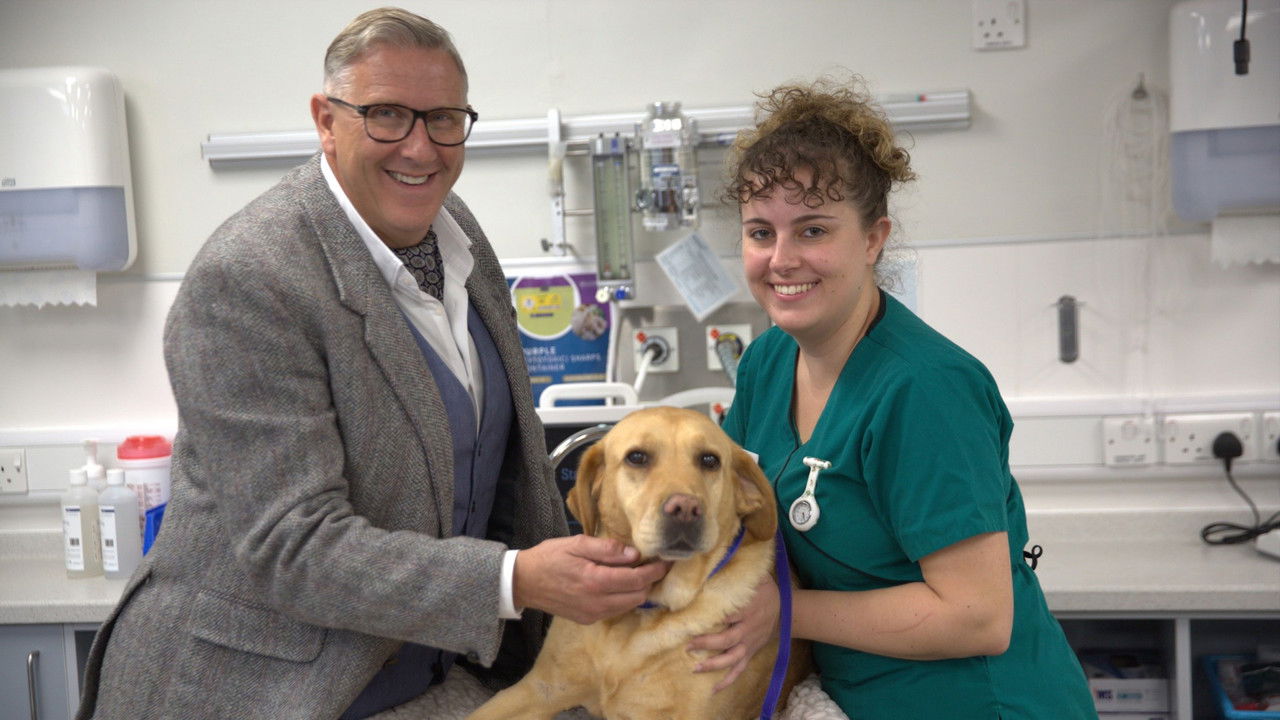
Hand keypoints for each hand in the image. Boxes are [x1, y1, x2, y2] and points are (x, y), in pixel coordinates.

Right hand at [513, 534, 670, 624]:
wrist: (523, 582)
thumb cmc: (549, 557)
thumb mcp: (576, 544)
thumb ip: (607, 549)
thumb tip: (634, 554)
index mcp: (595, 581)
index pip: (637, 579)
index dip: (656, 570)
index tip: (667, 560)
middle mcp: (597, 603)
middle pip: (639, 595)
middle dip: (650, 580)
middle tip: (653, 564)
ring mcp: (592, 614)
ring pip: (629, 605)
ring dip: (638, 590)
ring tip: (637, 572)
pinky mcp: (588, 619)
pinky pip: (615, 610)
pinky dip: (624, 597)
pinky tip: (618, 583)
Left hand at [687, 574, 779, 690]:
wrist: (787, 611)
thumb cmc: (766, 590)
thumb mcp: (758, 576)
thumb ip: (739, 568)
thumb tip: (720, 553)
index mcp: (748, 608)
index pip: (728, 613)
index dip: (710, 616)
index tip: (691, 616)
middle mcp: (748, 628)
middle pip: (726, 638)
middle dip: (707, 643)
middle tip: (687, 644)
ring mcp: (749, 643)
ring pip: (732, 657)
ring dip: (714, 664)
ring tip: (695, 668)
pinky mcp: (750, 652)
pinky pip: (739, 669)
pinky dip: (728, 680)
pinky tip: (714, 689)